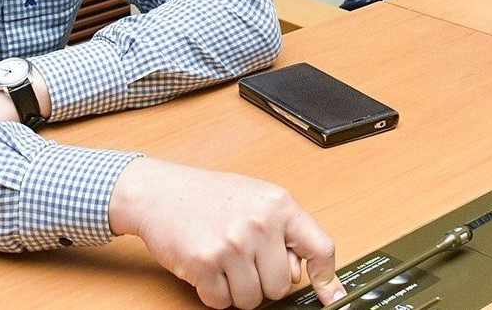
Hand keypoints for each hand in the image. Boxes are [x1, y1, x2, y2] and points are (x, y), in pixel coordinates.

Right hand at [109, 158, 344, 308]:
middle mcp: (259, 223)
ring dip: (238, 291)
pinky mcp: (205, 263)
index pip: (320, 247)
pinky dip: (214, 294)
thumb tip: (304, 273)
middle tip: (245, 263)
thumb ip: (284, 232)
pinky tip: (207, 269)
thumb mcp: (257, 200)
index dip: (327, 277)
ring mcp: (232, 244)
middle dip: (263, 283)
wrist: (160, 192)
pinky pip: (221, 303)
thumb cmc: (209, 196)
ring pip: (252, 299)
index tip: (331, 296)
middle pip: (282, 286)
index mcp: (280, 204)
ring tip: (225, 263)